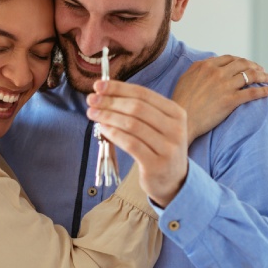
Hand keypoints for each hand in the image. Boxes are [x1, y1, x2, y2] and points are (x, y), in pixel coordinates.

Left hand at [87, 80, 187, 206]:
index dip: (119, 88)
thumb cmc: (159, 148)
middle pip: (137, 108)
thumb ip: (138, 110)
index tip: (98, 86)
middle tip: (91, 100)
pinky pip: (130, 144)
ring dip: (108, 116)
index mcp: (176, 113)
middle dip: (110, 101)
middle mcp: (176, 129)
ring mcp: (167, 148)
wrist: (174, 181)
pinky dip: (113, 133)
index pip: (144, 94)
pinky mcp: (156, 165)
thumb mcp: (158, 126)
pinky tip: (102, 128)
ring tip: (92, 113)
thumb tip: (105, 93)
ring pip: (132, 125)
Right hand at [172, 55, 267, 143]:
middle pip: (242, 64)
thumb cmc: (181, 101)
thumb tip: (208, 64)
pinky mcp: (231, 100)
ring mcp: (225, 86)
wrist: (182, 119)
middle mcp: (216, 73)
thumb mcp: (185, 78)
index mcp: (205, 66)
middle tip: (262, 70)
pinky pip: (252, 93)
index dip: (241, 61)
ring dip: (263, 76)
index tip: (246, 65)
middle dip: (255, 66)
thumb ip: (198, 68)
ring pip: (250, 76)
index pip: (229, 58)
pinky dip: (264, 90)